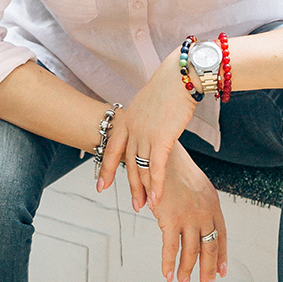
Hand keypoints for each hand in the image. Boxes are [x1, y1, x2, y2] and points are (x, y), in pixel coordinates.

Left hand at [98, 47, 199, 207]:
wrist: (181, 75)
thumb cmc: (172, 86)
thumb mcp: (151, 103)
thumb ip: (146, 119)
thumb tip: (150, 128)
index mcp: (128, 118)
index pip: (112, 148)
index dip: (107, 168)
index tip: (101, 185)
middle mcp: (133, 127)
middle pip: (126, 162)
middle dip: (129, 185)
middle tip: (132, 204)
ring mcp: (145, 133)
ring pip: (140, 168)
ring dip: (142, 190)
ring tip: (143, 206)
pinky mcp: (161, 139)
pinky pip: (156, 168)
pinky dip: (156, 186)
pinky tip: (157, 200)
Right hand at [151, 144, 226, 281]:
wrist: (159, 154)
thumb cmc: (173, 168)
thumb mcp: (195, 185)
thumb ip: (199, 204)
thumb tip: (196, 223)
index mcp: (213, 204)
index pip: (221, 235)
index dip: (221, 255)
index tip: (220, 272)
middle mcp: (204, 212)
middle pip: (210, 247)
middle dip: (208, 270)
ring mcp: (189, 216)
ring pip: (191, 251)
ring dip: (187, 270)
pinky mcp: (170, 218)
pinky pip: (171, 247)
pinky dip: (169, 263)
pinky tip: (167, 275)